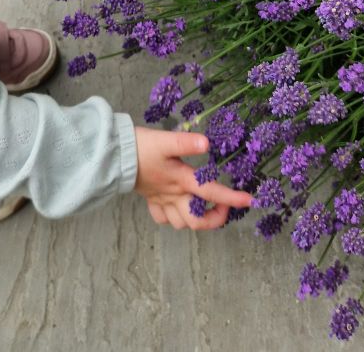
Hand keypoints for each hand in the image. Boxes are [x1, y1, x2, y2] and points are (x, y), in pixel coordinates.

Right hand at [133, 126, 252, 230]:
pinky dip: (173, 217)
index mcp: (181, 181)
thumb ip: (185, 142)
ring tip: (204, 205)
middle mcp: (173, 195)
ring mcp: (160, 199)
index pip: (211, 192)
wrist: (113, 155)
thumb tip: (207, 143)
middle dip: (215, 218)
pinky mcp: (150, 198)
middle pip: (197, 221)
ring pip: (181, 223)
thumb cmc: (140, 147)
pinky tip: (177, 206)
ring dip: (195, 219)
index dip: (232, 198)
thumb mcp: (165, 140)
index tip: (250, 201)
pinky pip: (163, 218)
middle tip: (223, 206)